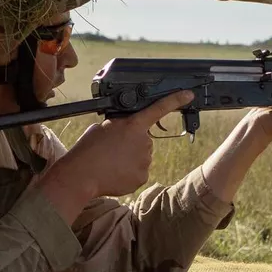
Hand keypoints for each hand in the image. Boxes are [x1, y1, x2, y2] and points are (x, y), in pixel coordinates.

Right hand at [41, 90, 195, 200]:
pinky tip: (115, 174)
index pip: (158, 109)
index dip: (175, 100)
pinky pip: (138, 173)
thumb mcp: (102, 128)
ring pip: (141, 158)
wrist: (82, 175)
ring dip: (129, 159)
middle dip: (132, 144)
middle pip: (144, 141)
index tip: (188, 95)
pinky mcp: (143, 177)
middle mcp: (144, 141)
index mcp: (133, 125)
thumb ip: (119, 125)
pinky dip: (129, 174)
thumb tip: (124, 131)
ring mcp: (145, 160)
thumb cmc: (88, 149)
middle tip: (113, 150)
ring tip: (110, 163)